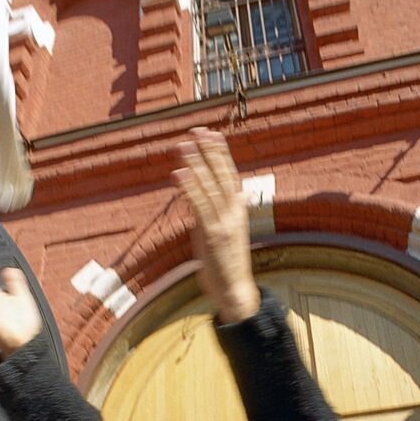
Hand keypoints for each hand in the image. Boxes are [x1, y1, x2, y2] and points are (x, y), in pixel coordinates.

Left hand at [172, 128, 259, 322]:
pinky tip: (180, 173)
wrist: (235, 290)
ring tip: (182, 145)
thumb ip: (230, 211)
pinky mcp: (212, 234)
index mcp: (239, 210)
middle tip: (196, 131)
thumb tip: (239, 195)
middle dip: (208, 152)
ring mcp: (224, 222)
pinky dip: (190, 188)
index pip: (230, 174)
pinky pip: (199, 206)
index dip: (220, 153)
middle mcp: (234, 212)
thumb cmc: (229, 262)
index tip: (211, 134)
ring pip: (209, 186)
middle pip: (221, 175)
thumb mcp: (231, 232)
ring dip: (195, 164)